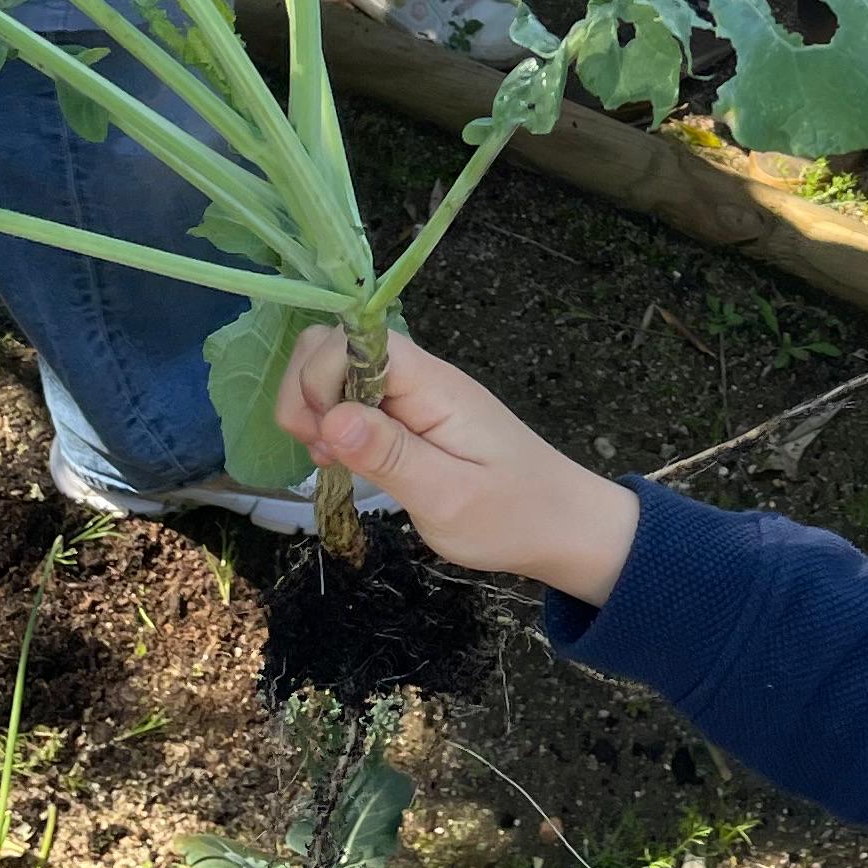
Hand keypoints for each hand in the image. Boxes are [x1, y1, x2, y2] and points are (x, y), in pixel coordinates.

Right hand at [275, 326, 639, 601]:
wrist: (561, 525)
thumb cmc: (511, 516)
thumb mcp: (447, 498)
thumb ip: (390, 457)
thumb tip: (333, 417)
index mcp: (432, 385)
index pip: (353, 342)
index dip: (322, 379)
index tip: (326, 439)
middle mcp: (419, 377)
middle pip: (333, 346)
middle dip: (306, 393)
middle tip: (322, 453)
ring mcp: (413, 394)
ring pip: (336, 370)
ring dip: (315, 410)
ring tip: (331, 462)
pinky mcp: (408, 416)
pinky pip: (353, 399)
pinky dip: (332, 425)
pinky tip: (342, 462)